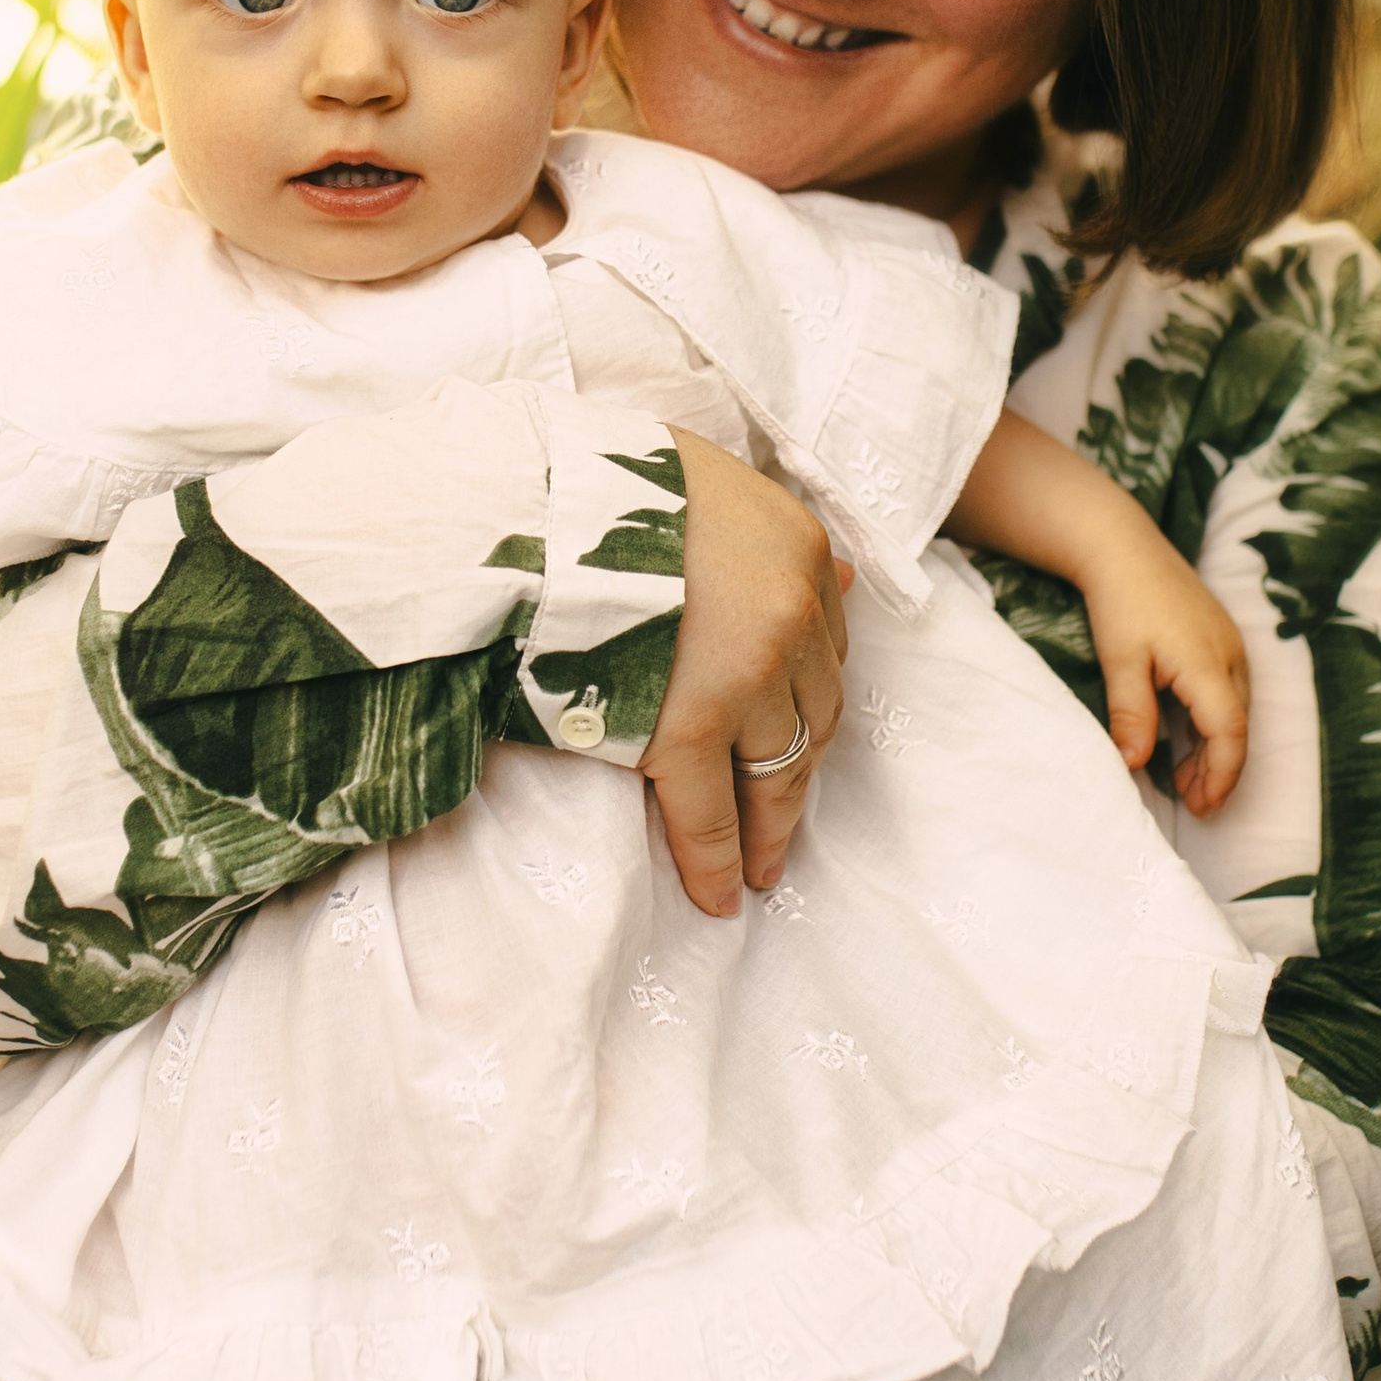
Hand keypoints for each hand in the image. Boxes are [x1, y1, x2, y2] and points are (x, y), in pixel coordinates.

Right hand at [640, 432, 849, 918]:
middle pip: (812, 715)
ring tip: (759, 868)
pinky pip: (709, 814)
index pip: (822, 646)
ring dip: (770, 826)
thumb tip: (847, 582)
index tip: (794, 736)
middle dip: (797, 772)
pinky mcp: (686, 730)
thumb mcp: (708, 484)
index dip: (804, 700)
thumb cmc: (600, 486)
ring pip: (775, 771)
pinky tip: (721, 896)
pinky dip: (716, 862)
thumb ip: (770, 538)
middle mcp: (790, 615)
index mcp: (798, 549)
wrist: (532, 502)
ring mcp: (745, 677)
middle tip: (783, 822)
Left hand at [1086, 543, 1250, 819]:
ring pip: (1234, 711)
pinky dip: (1212, 723)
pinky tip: (1187, 739)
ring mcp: (1230, 645)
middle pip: (1237, 726)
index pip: (1229, 731)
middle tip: (1193, 805)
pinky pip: (1227, 692)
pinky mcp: (1221, 639)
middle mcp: (1230, 654)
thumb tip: (1135, 764)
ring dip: (1215, 749)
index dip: (1220, 774)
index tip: (1203, 805)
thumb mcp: (1120, 661)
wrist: (1124, 546)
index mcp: (1206, 661)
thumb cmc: (1121, 601)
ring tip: (1186, 782)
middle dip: (1218, 771)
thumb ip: (1131, 714)